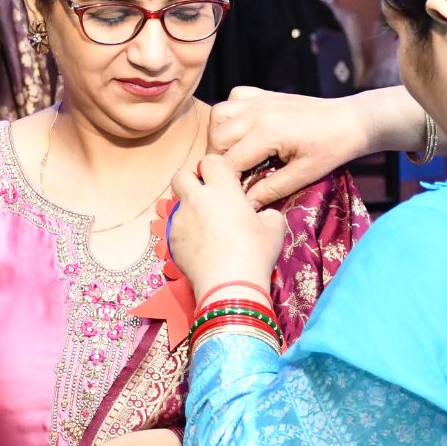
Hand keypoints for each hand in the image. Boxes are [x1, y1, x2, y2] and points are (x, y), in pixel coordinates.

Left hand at [168, 154, 286, 296]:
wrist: (229, 285)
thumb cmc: (255, 253)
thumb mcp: (274, 228)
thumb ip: (267, 212)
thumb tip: (262, 213)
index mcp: (222, 189)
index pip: (211, 160)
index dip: (218, 169)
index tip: (226, 182)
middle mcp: (196, 198)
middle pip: (181, 175)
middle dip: (191, 181)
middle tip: (206, 197)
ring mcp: (180, 219)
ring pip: (177, 203)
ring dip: (189, 208)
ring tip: (205, 227)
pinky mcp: (171, 239)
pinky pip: (176, 228)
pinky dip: (186, 232)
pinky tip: (200, 248)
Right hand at [207, 87, 375, 206]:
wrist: (351, 121)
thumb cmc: (332, 149)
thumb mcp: (304, 174)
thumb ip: (271, 189)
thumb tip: (246, 205)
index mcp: (267, 131)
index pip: (230, 160)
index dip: (228, 181)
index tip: (235, 193)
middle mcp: (257, 111)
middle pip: (217, 137)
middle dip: (219, 159)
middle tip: (234, 177)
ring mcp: (260, 100)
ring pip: (219, 115)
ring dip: (220, 135)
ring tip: (235, 154)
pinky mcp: (265, 94)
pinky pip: (234, 98)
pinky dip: (231, 113)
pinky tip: (244, 129)